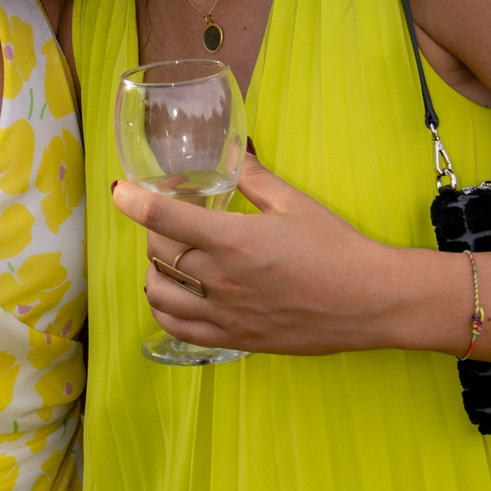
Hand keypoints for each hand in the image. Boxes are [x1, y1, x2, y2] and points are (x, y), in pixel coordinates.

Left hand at [113, 154, 420, 357]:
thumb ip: (254, 178)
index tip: (120, 191)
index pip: (164, 218)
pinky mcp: (235, 338)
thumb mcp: (295, 203)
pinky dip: (165, 310)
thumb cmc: (338, 248)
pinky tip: (174, 298)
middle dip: (157, 233)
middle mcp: (222, 280)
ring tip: (169, 260)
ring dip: (155, 273)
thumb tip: (234, 152)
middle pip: (159, 254)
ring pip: (160, 295)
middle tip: (172, 222)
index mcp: (234, 240)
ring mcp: (226, 314)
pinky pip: (179, 329)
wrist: (370, 300)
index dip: (134, 201)